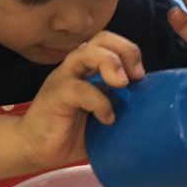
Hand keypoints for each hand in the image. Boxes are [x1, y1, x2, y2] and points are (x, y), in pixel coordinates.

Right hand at [18, 32, 143, 170]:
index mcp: (87, 68)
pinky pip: (79, 89)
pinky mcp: (55, 96)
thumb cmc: (70, 133)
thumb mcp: (102, 117)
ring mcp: (63, 79)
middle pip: (101, 39)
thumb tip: (152, 111)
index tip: (141, 75)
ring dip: (110, 64)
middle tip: (135, 76)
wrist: (34, 148)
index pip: (109, 42)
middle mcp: (75, 67)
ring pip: (86, 53)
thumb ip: (121, 107)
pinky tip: (107, 118)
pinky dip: (99, 102)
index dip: (129, 50)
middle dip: (125, 50)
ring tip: (122, 84)